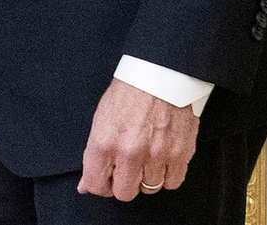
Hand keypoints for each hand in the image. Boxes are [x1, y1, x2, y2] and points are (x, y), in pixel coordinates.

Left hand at [77, 79, 198, 200]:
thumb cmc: (129, 91)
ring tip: (145, 155)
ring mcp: (157, 154)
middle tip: (125, 167)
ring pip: (150, 189)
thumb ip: (94, 154)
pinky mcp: (180, 153)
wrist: (159, 73)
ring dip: (146, 177)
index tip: (103, 178)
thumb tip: (85, 184)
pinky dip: (167, 174)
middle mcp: (130, 151)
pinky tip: (161, 157)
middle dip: (123, 183)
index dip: (98, 184)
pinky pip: (173, 182)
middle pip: (124, 193)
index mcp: (105, 140)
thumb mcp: (101, 117)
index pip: (96, 184)